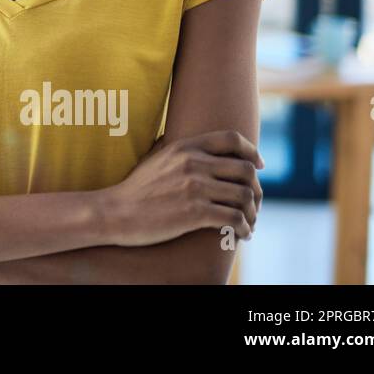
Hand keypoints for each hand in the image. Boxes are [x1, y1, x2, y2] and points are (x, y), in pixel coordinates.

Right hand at [102, 130, 263, 246]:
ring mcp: (194, 187)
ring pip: (245, 196)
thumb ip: (174, 146)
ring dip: (253, 212)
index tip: (258, 165)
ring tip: (250, 222)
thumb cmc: (135, 188)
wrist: (116, 213)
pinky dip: (244, 228)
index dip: (251, 151)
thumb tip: (191, 142)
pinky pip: (235, 218)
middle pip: (245, 169)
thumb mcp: (154, 157)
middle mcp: (192, 163)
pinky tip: (242, 234)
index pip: (231, 138)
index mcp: (185, 147)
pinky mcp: (194, 213)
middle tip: (254, 203)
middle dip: (257, 188)